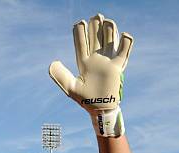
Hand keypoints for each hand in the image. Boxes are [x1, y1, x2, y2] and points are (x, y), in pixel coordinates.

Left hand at [49, 14, 132, 136]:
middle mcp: (96, 59)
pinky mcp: (118, 67)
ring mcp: (108, 62)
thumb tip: (53, 62)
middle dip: (95, 27)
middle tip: (96, 16)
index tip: (80, 23)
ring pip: (109, 41)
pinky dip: (126, 43)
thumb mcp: (70, 88)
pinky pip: (123, 52)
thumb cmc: (85, 100)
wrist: (100, 110)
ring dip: (109, 31)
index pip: (81, 43)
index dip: (80, 33)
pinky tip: (125, 34)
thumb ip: (60, 76)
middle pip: (96, 38)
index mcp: (84, 62)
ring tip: (107, 21)